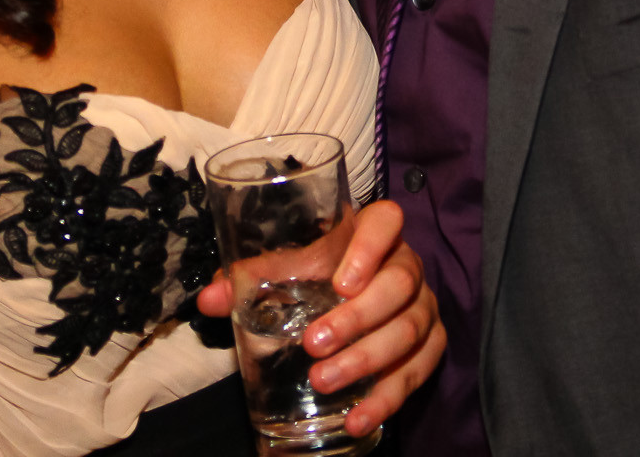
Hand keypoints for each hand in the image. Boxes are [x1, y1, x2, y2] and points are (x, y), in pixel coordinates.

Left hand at [196, 200, 445, 437]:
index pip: (387, 221)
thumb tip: (208, 300)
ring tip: (323, 382)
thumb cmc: (320, 274)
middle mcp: (406, 266)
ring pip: (409, 331)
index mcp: (373, 233)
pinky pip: (419, 371)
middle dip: (356, 319)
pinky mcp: (431, 344)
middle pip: (398, 286)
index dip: (370, 248)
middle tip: (314, 344)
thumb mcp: (289, 269)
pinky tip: (357, 418)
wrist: (359, 297)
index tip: (341, 282)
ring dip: (366, 361)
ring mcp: (423, 306)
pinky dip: (387, 398)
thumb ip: (251, 279)